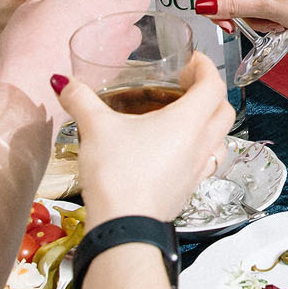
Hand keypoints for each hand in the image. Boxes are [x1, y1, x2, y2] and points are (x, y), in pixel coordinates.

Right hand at [0, 0, 144, 108]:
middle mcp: (115, 17)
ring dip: (123, 26)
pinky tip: (91, 55)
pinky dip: (114, 50)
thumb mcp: (30, 9)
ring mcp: (120, 44)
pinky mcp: (117, 68)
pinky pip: (125, 53)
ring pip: (136, 27)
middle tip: (103, 2)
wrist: (33, 88)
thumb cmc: (28, 47)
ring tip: (97, 32)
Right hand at [61, 52, 232, 223]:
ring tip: (185, 118)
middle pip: (224, 111)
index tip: (192, 61)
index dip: (206, 68)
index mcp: (188, 121)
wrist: (124, 227)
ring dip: (211, 124)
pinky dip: (200, 150)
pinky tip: (176, 151)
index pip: (213, 85)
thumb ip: (80, 99)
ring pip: (221, 139)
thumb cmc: (118, 174)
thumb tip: (63, 82)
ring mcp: (198, 170)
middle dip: (211, 93)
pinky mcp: (188, 190)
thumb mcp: (95, 128)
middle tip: (186, 86)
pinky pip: (207, 163)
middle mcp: (202, 144)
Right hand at [204, 0, 287, 37]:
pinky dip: (273, 15)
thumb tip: (205, 4)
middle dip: (247, 15)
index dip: (220, 9)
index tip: (231, 26)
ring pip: (251, 1)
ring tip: (282, 20)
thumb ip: (234, 7)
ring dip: (262, 18)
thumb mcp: (270, 9)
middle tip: (267, 22)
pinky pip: (267, 1)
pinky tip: (287, 19)